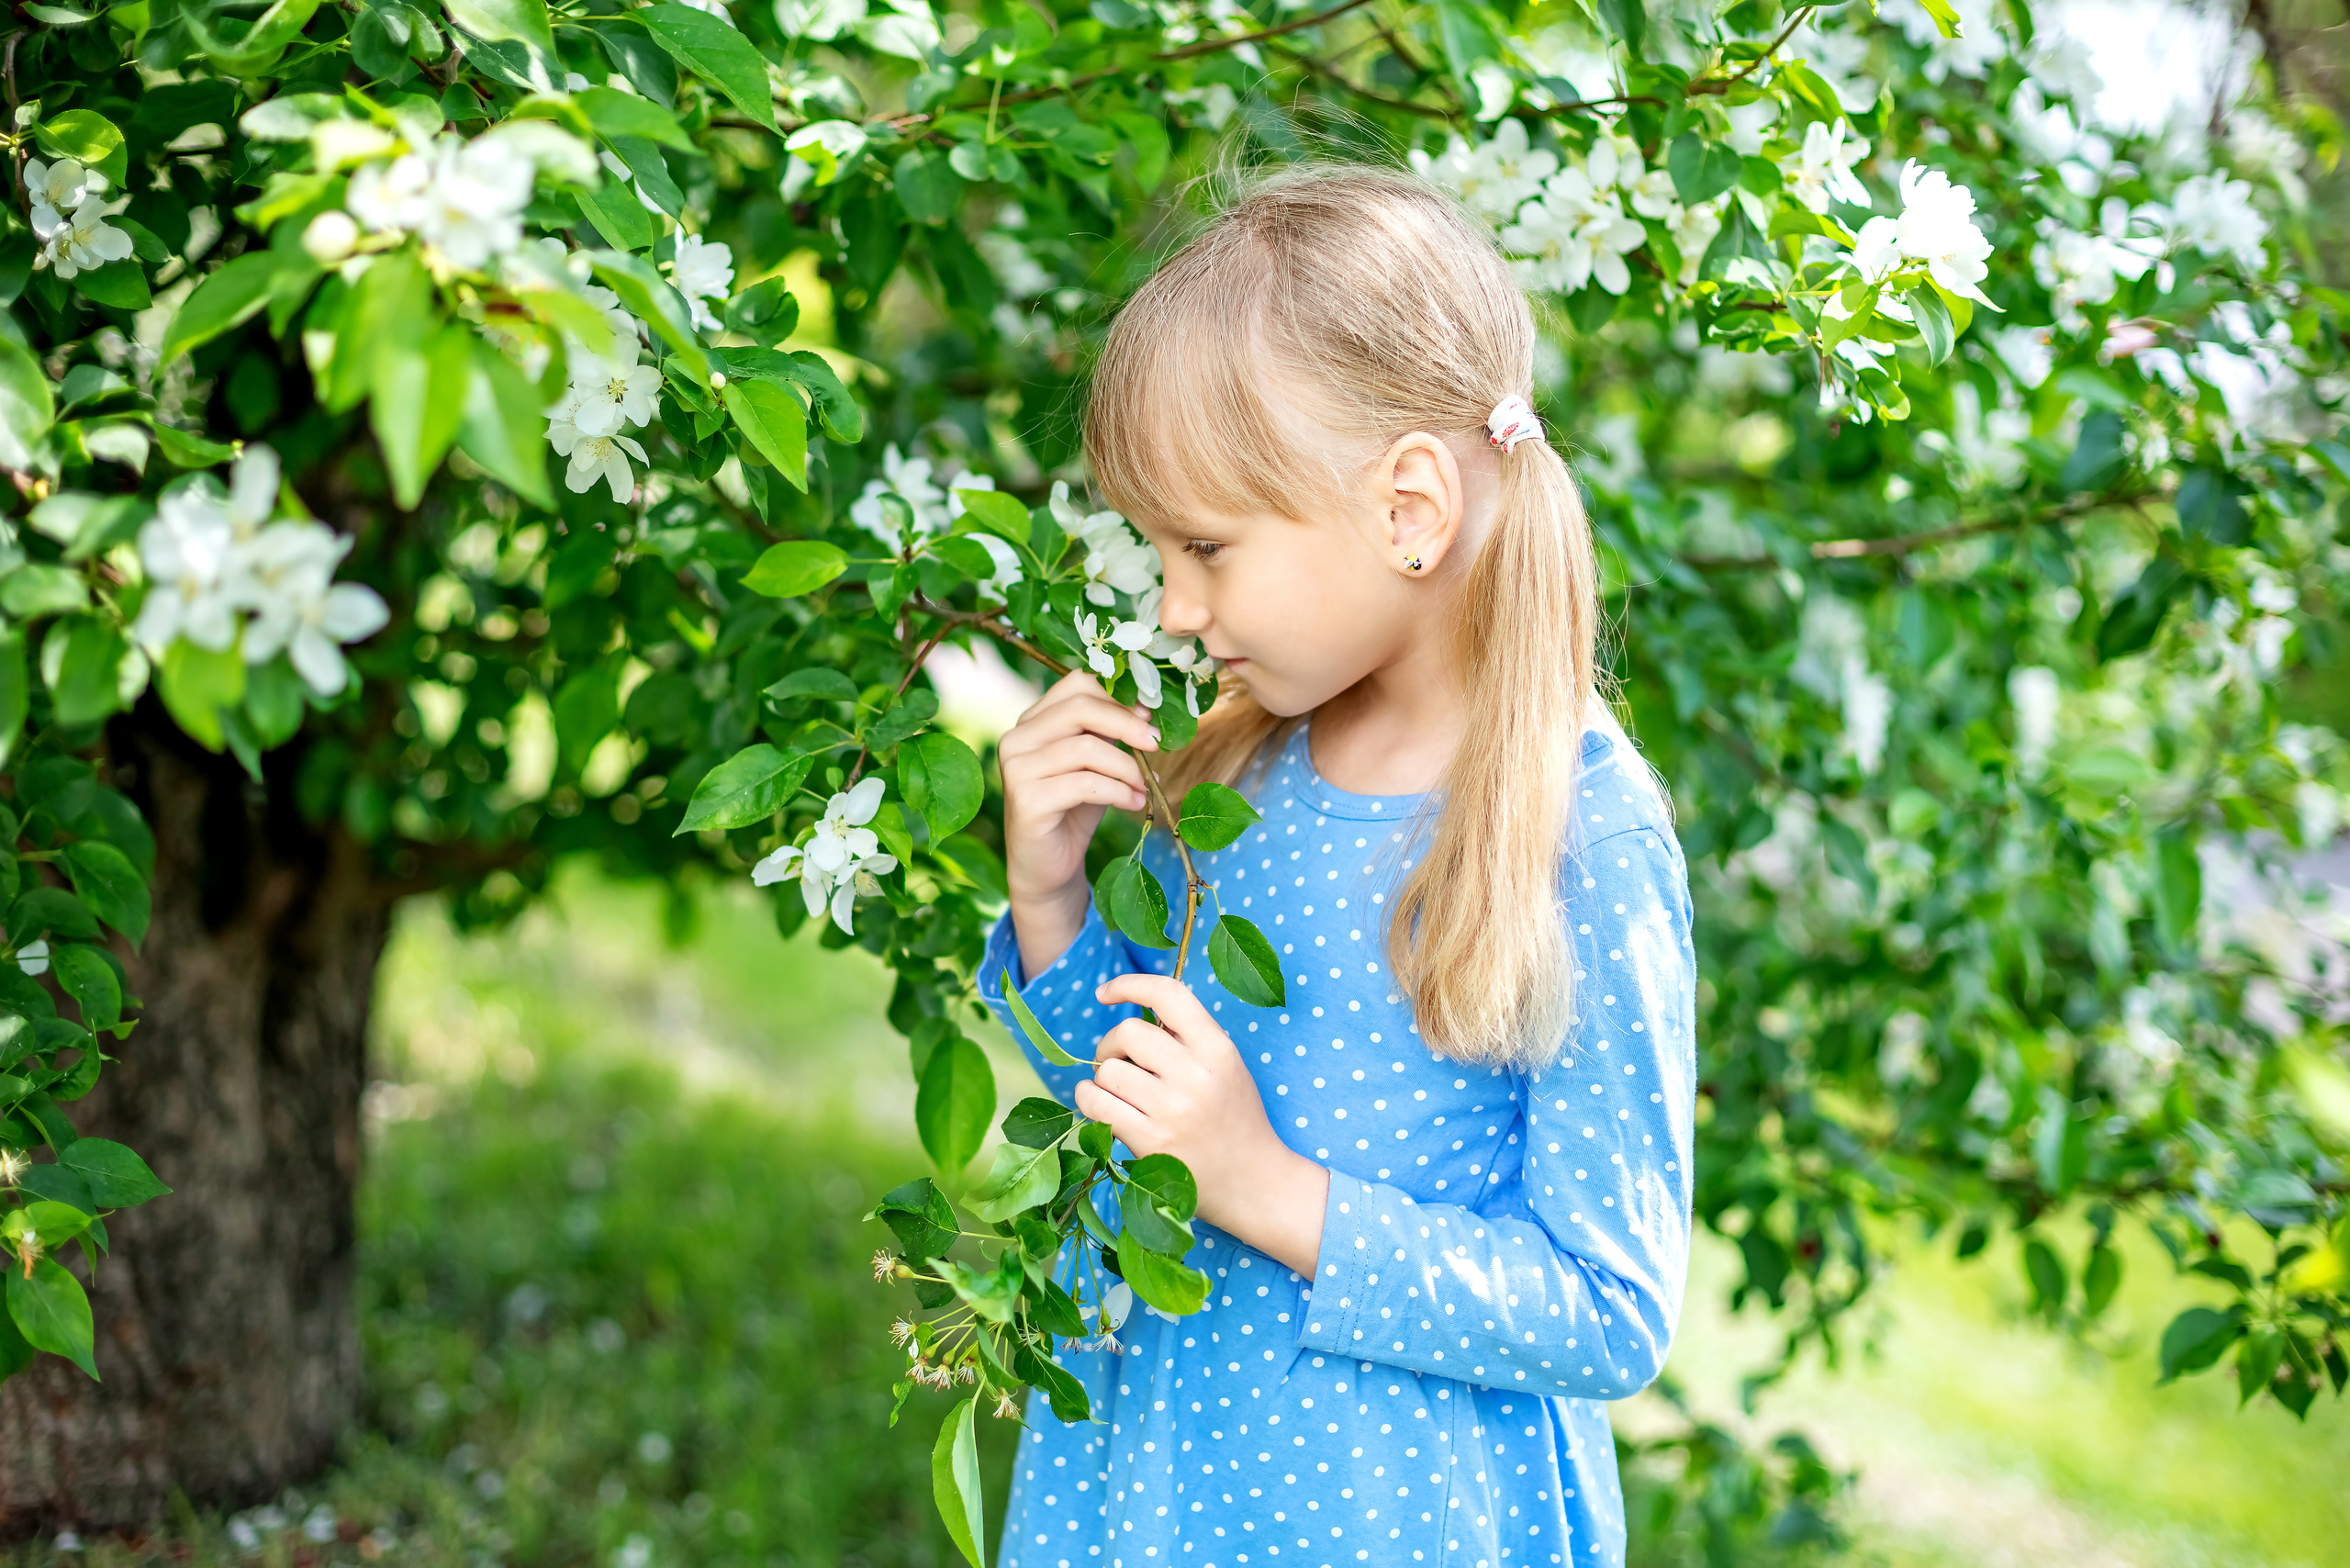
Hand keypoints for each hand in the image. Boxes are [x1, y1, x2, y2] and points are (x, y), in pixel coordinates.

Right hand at [1000, 671, 1157, 976]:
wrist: (1048, 866)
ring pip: (1085, 749)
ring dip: (1126, 767)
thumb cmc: (1074, 810)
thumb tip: (1147, 708)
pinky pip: (1084, 784)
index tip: (1148, 718)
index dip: (1117, 697)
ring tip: (1144, 785)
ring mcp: (1016, 769)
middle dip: (1126, 724)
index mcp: (1032, 721)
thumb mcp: (1097, 764)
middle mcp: (1016, 738)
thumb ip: (1111, 734)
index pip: (1075, 684)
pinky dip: (1117, 791)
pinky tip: (1133, 802)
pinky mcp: (1026, 800)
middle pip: (1080, 708)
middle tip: (1156, 743)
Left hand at [1075, 973, 1328, 1277]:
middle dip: (1112, 1046)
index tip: (1105, 993)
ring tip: (1119, 1092)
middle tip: (1119, 1064)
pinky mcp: (1151, 1142)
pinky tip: (1100, 1104)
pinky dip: (1089, 1099)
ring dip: (1102, 1078)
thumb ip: (1190, 1039)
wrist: (1255, 1183)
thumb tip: (1135, 1015)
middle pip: (1128, 1033)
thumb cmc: (1235, 1121)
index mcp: (1218, 1049)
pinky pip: (1096, 1104)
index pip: (1169, 995)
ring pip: (1107, 1070)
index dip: (1130, 985)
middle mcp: (1196, 1075)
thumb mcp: (1227, 1068)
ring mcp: (1172, 1110)